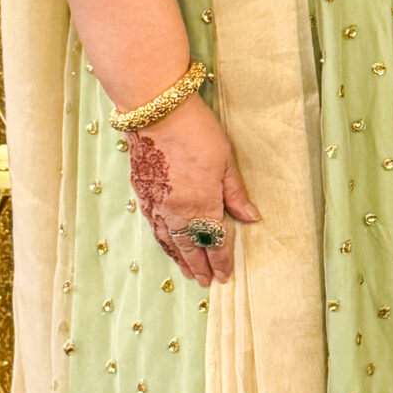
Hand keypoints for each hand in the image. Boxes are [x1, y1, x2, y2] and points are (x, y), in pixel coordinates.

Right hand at [122, 94, 259, 284]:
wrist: (155, 111)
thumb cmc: (196, 130)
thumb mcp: (225, 160)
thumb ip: (235, 193)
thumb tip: (251, 217)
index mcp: (201, 205)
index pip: (215, 242)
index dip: (221, 260)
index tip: (225, 274)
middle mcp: (176, 212)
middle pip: (190, 247)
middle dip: (200, 266)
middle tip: (206, 281)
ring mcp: (156, 204)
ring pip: (169, 241)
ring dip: (180, 258)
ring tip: (188, 271)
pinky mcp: (142, 193)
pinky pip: (154, 227)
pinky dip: (163, 241)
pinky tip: (167, 244)